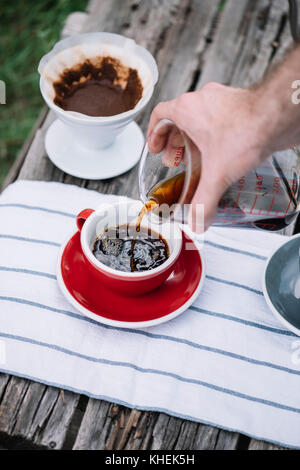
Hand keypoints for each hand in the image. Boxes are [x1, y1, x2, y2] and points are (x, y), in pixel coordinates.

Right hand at [147, 83, 274, 231]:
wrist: (279, 116)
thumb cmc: (246, 132)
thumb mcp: (217, 174)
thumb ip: (204, 201)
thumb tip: (197, 221)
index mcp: (188, 110)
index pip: (160, 115)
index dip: (154, 133)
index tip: (156, 148)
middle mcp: (204, 100)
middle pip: (180, 119)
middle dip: (175, 142)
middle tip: (175, 160)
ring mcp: (223, 100)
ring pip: (201, 118)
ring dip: (195, 138)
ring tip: (197, 159)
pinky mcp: (241, 105)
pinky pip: (220, 119)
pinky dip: (216, 135)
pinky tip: (223, 153)